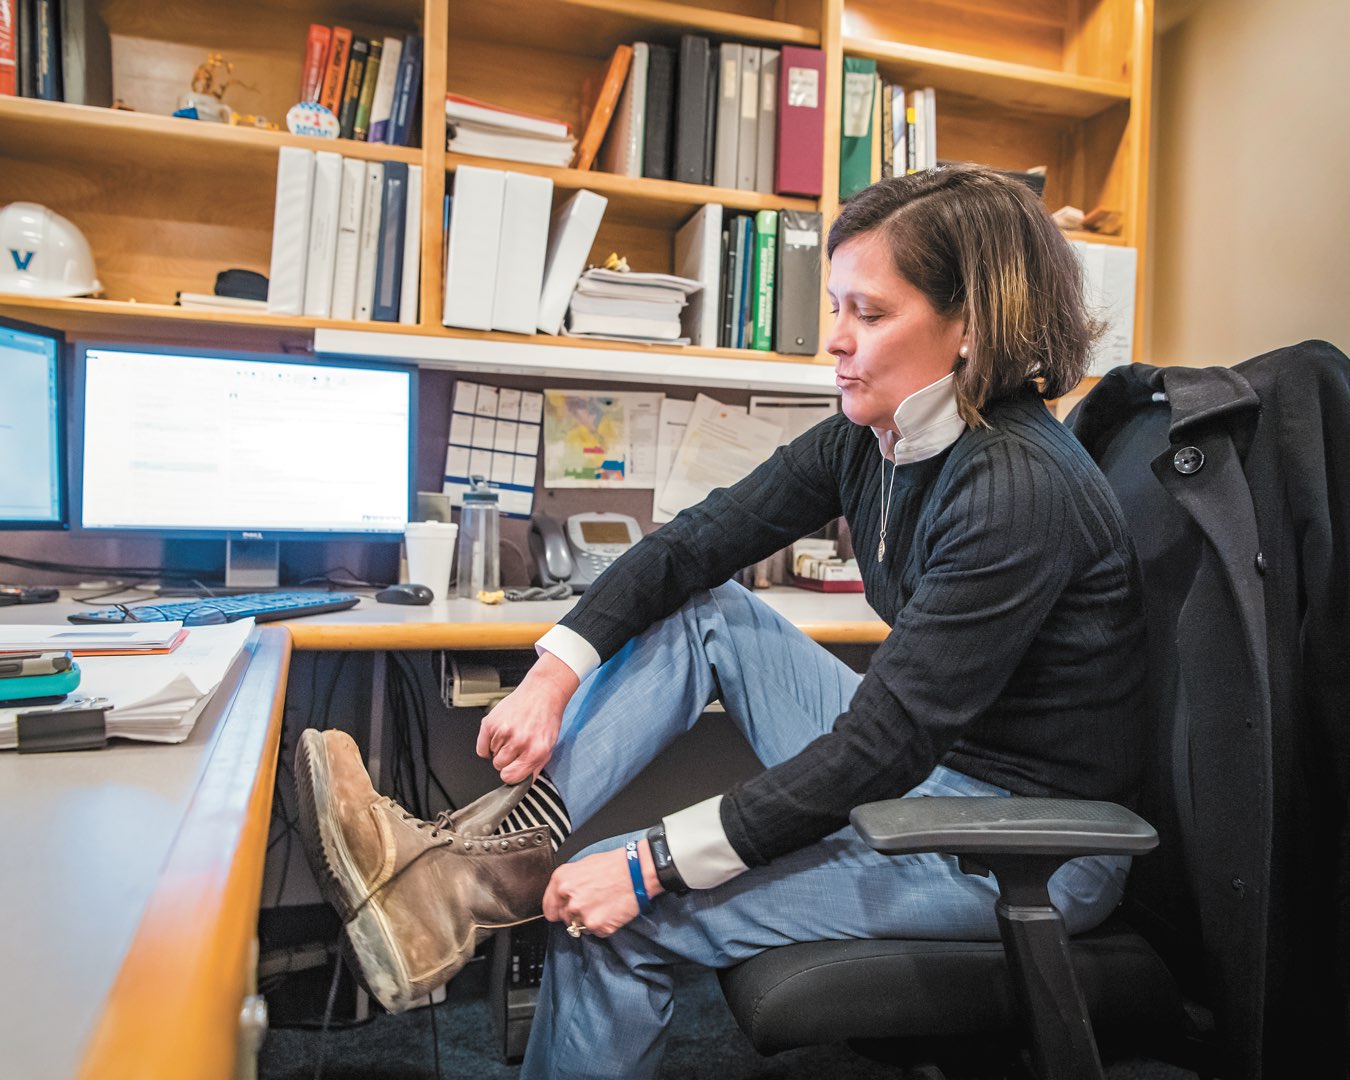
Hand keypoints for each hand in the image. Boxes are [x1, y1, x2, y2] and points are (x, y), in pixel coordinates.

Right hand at [475, 651, 578, 783]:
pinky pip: (481, 747)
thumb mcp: (549, 746)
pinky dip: (488, 744)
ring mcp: (503, 731)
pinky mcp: (491, 722)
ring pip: (492, 756)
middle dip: (506, 760)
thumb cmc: (547, 717)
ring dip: (499, 749)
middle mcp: (519, 742)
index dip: (512, 773)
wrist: (542, 692)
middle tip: (515, 747)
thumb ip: (535, 768)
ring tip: (512, 734)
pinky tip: (499, 735)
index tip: (514, 768)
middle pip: (499, 766)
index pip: (511, 777)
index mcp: (535, 751)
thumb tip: (522, 783)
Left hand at [543, 841, 662, 937]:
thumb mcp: (582, 865)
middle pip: (565, 918)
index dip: (557, 910)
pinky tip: (611, 910)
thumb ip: (568, 883)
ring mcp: (583, 914)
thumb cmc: (614, 865)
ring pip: (580, 926)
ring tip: (603, 905)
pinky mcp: (598, 926)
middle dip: (576, 913)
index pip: (548, 908)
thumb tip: (563, 896)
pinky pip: (596, 932)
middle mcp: (569, 899)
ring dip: (590, 920)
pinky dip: (604, 925)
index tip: (562, 911)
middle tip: (592, 903)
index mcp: (562, 881)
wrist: (637, 871)